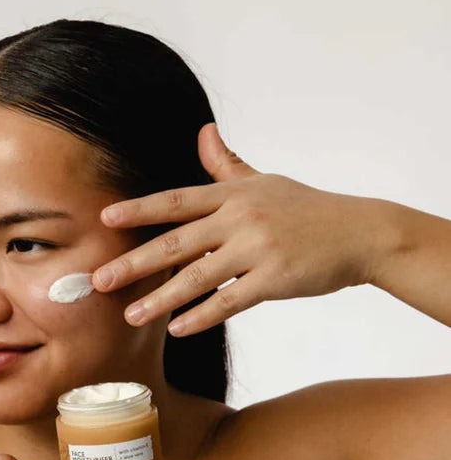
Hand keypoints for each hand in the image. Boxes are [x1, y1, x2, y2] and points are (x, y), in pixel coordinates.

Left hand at [92, 122, 380, 336]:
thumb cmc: (306, 208)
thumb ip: (227, 164)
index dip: (139, 210)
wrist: (360, 233)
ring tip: (130, 316)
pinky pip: (230, 301)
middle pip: (175, 242)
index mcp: (233, 194)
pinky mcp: (276, 278)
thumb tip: (203, 131)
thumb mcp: (265, 180)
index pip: (176, 201)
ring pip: (197, 277)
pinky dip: (202, 316)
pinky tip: (177, 328)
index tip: (104, 219)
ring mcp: (258, 248)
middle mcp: (240, 218)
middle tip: (99, 281)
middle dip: (133, 263)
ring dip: (160, 300)